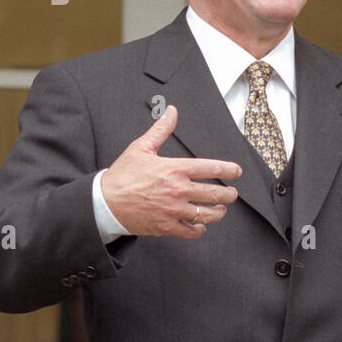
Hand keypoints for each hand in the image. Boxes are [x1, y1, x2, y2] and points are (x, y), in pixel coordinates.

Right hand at [100, 105, 241, 238]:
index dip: (229, 170)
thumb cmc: (123, 174)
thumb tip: (172, 110)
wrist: (104, 202)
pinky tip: (200, 225)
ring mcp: (173, 210)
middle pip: (214, 194)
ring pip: (206, 215)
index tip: (237, 172)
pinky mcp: (166, 226)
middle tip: (233, 194)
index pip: (211, 168)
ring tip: (221, 209)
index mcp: (174, 169)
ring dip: (218, 212)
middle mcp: (178, 190)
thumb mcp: (141, 147)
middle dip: (229, 194)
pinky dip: (199, 229)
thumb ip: (161, 130)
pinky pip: (190, 231)